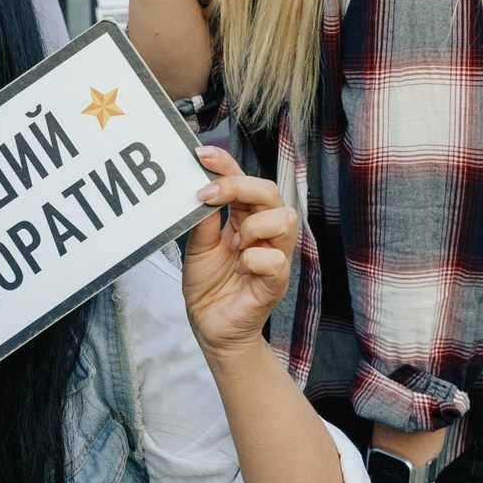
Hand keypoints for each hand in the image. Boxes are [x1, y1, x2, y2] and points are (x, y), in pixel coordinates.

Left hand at [182, 146, 298, 359]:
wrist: (210, 328)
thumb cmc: (209, 286)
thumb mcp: (198, 245)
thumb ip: (203, 218)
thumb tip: (200, 184)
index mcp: (246, 218)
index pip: (244, 180)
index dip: (226, 163)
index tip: (201, 154)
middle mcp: (265, 232)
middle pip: (270, 191)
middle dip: (239, 186)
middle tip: (209, 195)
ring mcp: (275, 256)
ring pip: (285, 218)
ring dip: (253, 226)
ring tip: (233, 245)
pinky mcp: (277, 283)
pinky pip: (276, 260)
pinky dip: (253, 259)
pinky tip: (239, 268)